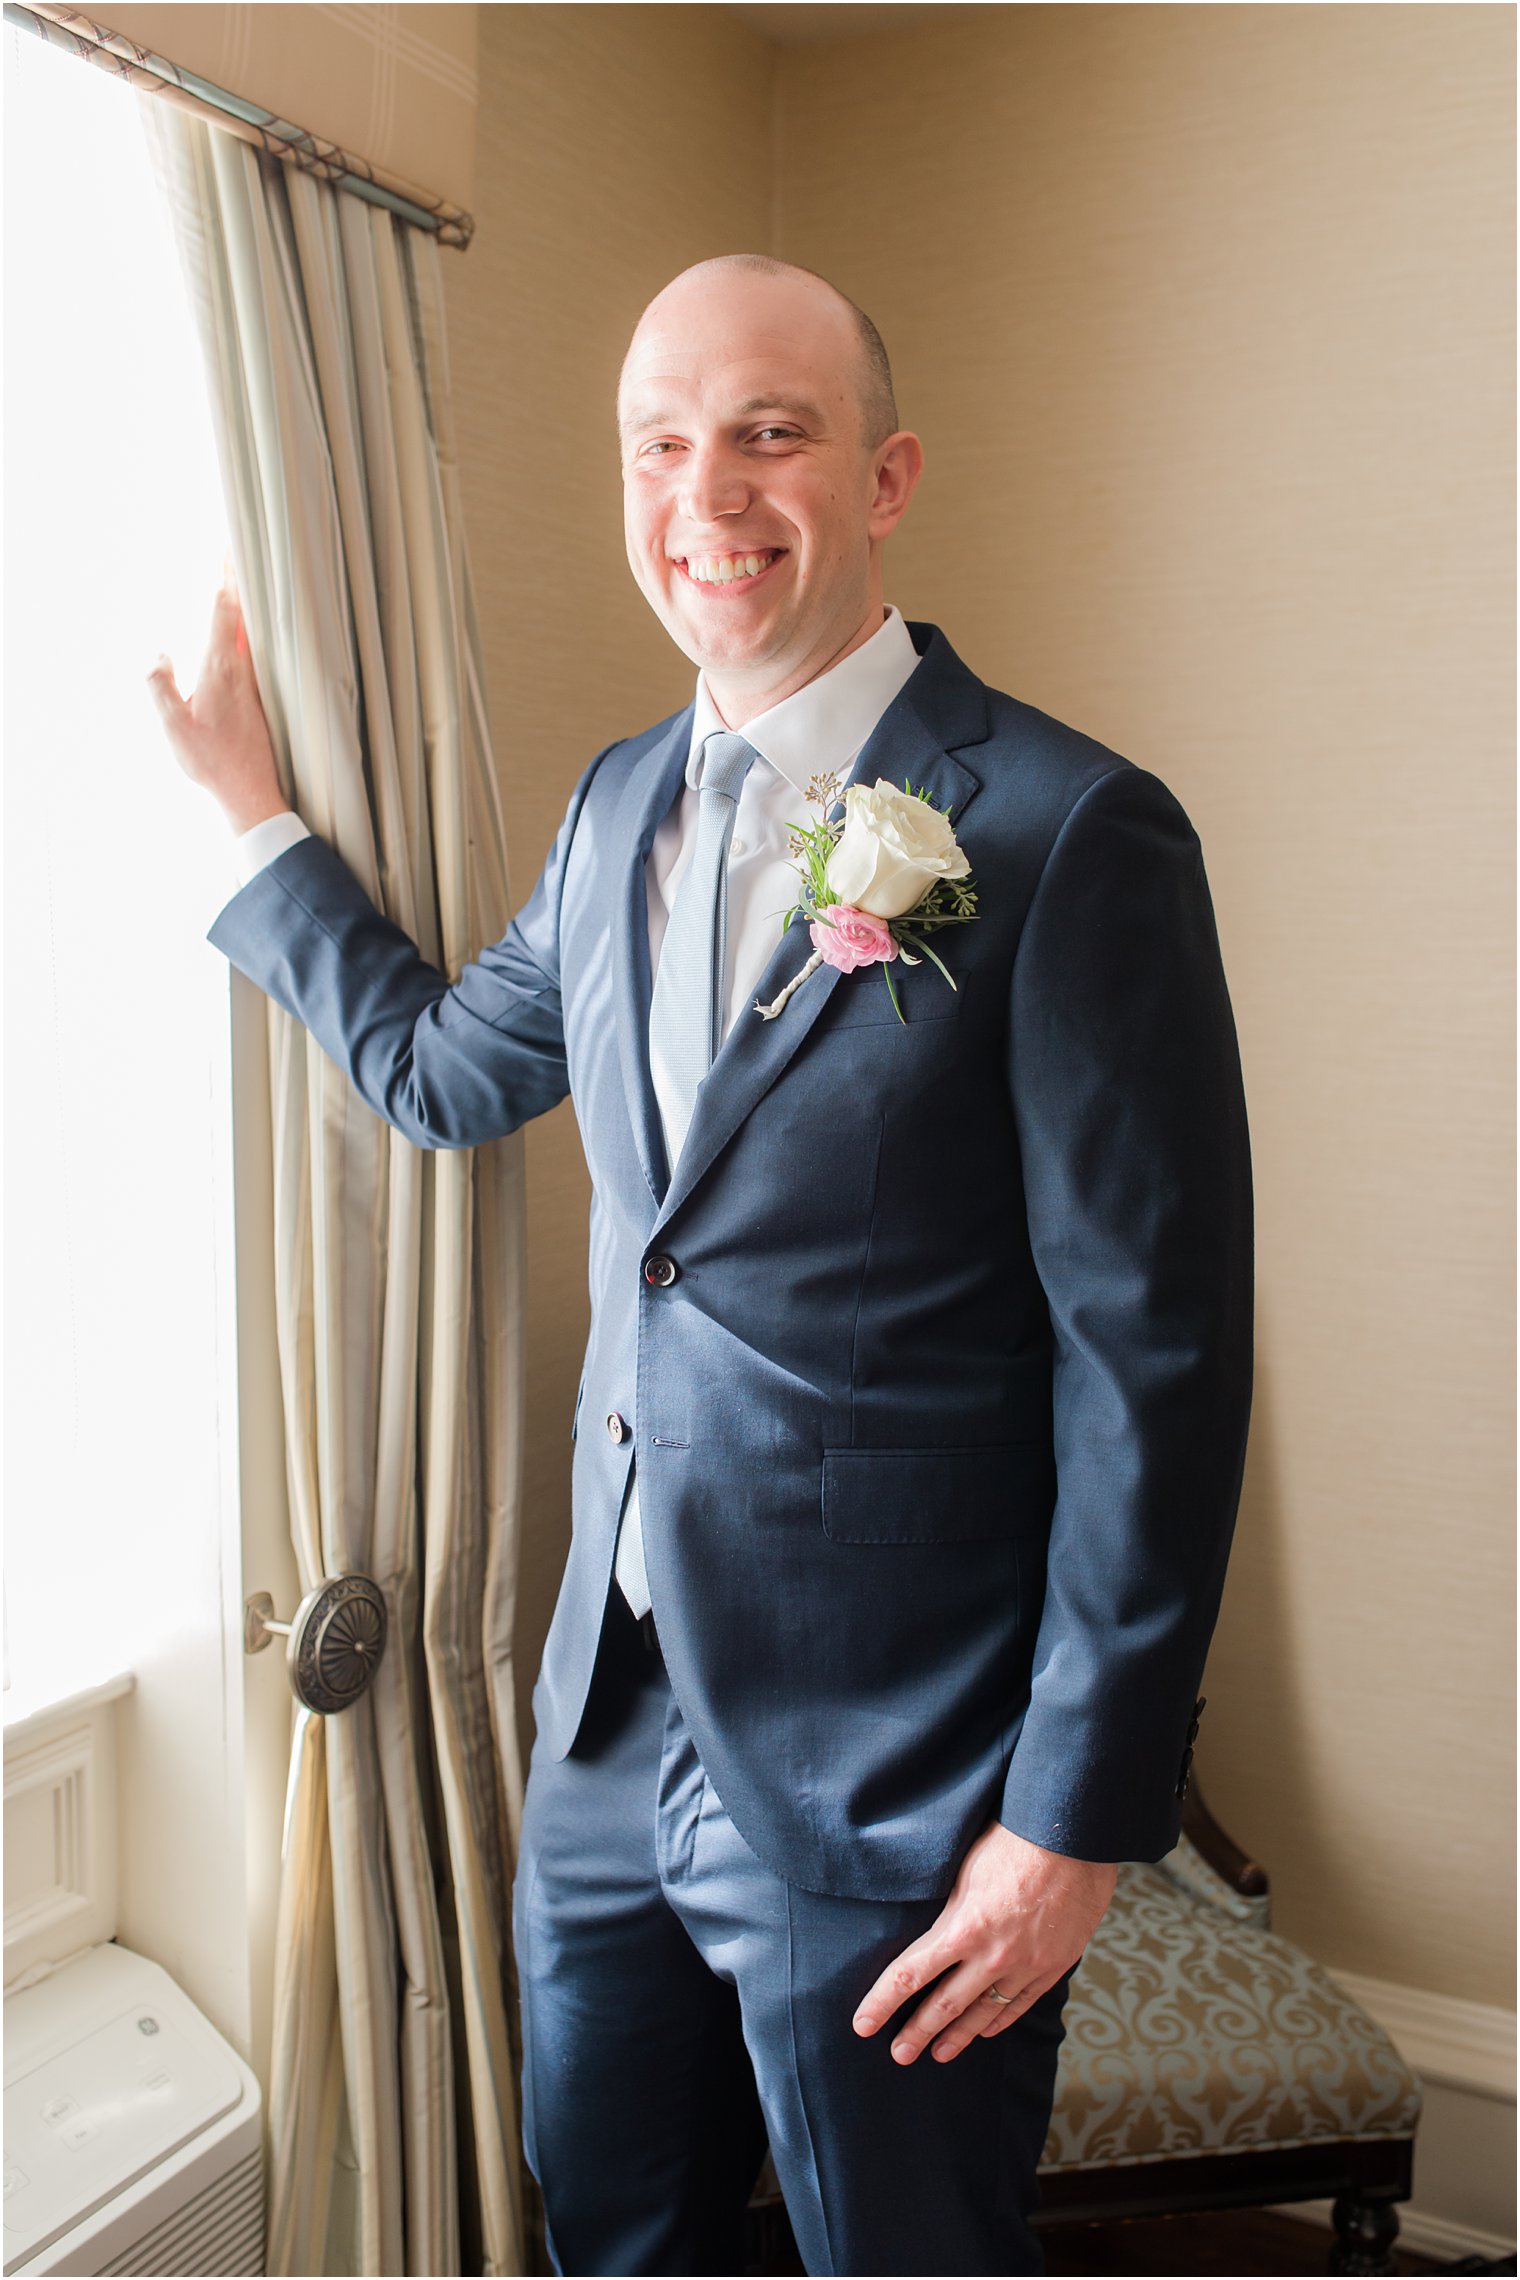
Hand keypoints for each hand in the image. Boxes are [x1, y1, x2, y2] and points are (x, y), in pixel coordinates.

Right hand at [147, 559, 288, 834]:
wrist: (250, 790)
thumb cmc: (212, 762)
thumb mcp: (175, 727)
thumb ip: (161, 686)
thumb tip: (157, 653)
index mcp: (221, 668)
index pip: (225, 610)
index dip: (226, 576)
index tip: (228, 546)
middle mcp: (243, 667)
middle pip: (244, 609)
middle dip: (239, 575)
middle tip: (236, 542)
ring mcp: (255, 678)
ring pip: (253, 626)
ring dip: (247, 596)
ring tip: (242, 568)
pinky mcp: (260, 691)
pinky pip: (257, 645)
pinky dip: (250, 623)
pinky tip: (248, 617)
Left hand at [852, 1820, 1115, 2064]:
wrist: (1074, 1836)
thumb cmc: (1013, 1839)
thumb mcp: (965, 1868)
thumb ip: (948, 1908)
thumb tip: (926, 1929)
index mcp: (963, 1927)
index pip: (910, 1975)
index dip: (882, 2002)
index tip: (862, 2025)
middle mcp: (993, 1956)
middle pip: (944, 2006)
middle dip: (917, 2033)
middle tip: (899, 2055)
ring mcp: (1026, 1965)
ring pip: (984, 2014)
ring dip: (957, 2037)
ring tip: (938, 2054)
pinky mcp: (1053, 1965)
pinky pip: (1020, 2004)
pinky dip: (999, 2021)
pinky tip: (984, 2032)